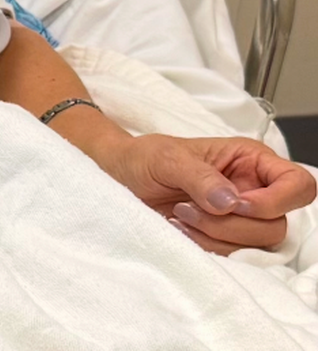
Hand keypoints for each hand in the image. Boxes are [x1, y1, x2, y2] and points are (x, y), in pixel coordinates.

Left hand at [97, 133, 316, 254]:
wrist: (117, 178)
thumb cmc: (142, 158)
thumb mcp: (165, 157)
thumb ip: (199, 175)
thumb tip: (230, 201)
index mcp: (250, 161)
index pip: (299, 185)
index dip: (275, 201)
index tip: (235, 204)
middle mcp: (253, 190)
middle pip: (277, 225)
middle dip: (231, 224)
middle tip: (188, 208)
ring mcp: (240, 218)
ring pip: (257, 247)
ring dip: (214, 237)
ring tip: (179, 217)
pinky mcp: (223, 239)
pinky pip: (233, 258)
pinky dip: (207, 249)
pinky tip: (179, 231)